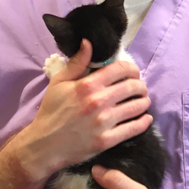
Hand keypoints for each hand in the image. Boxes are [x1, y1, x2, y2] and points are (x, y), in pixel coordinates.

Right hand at [18, 40, 153, 178]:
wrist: (43, 145)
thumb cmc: (51, 111)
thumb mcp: (59, 83)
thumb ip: (77, 62)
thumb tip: (89, 42)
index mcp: (87, 85)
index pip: (121, 69)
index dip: (133, 69)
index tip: (134, 73)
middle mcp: (98, 101)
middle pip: (133, 87)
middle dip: (140, 86)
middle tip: (140, 88)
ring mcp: (103, 122)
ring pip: (137, 106)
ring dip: (144, 102)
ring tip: (142, 101)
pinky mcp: (106, 140)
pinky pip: (134, 128)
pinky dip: (144, 121)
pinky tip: (145, 118)